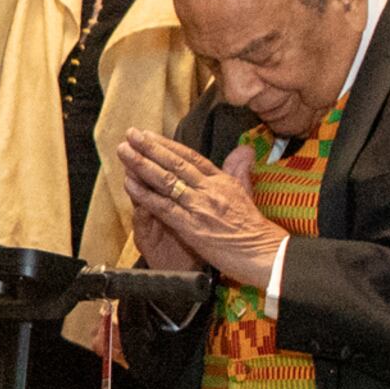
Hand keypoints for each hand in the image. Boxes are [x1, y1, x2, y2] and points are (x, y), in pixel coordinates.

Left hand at [117, 132, 285, 289]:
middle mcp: (209, 189)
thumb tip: (244, 149)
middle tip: (130, 134)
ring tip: (124, 151)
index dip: (167, 145)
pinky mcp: (191, 227)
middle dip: (150, 147)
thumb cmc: (254, 228)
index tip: (149, 135)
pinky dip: (145, 194)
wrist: (265, 254)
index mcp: (221, 181)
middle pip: (175, 163)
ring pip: (166, 181)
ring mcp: (199, 207)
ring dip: (142, 164)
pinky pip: (163, 207)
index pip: (190, 157)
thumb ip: (239, 170)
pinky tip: (130, 183)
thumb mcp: (247, 193)